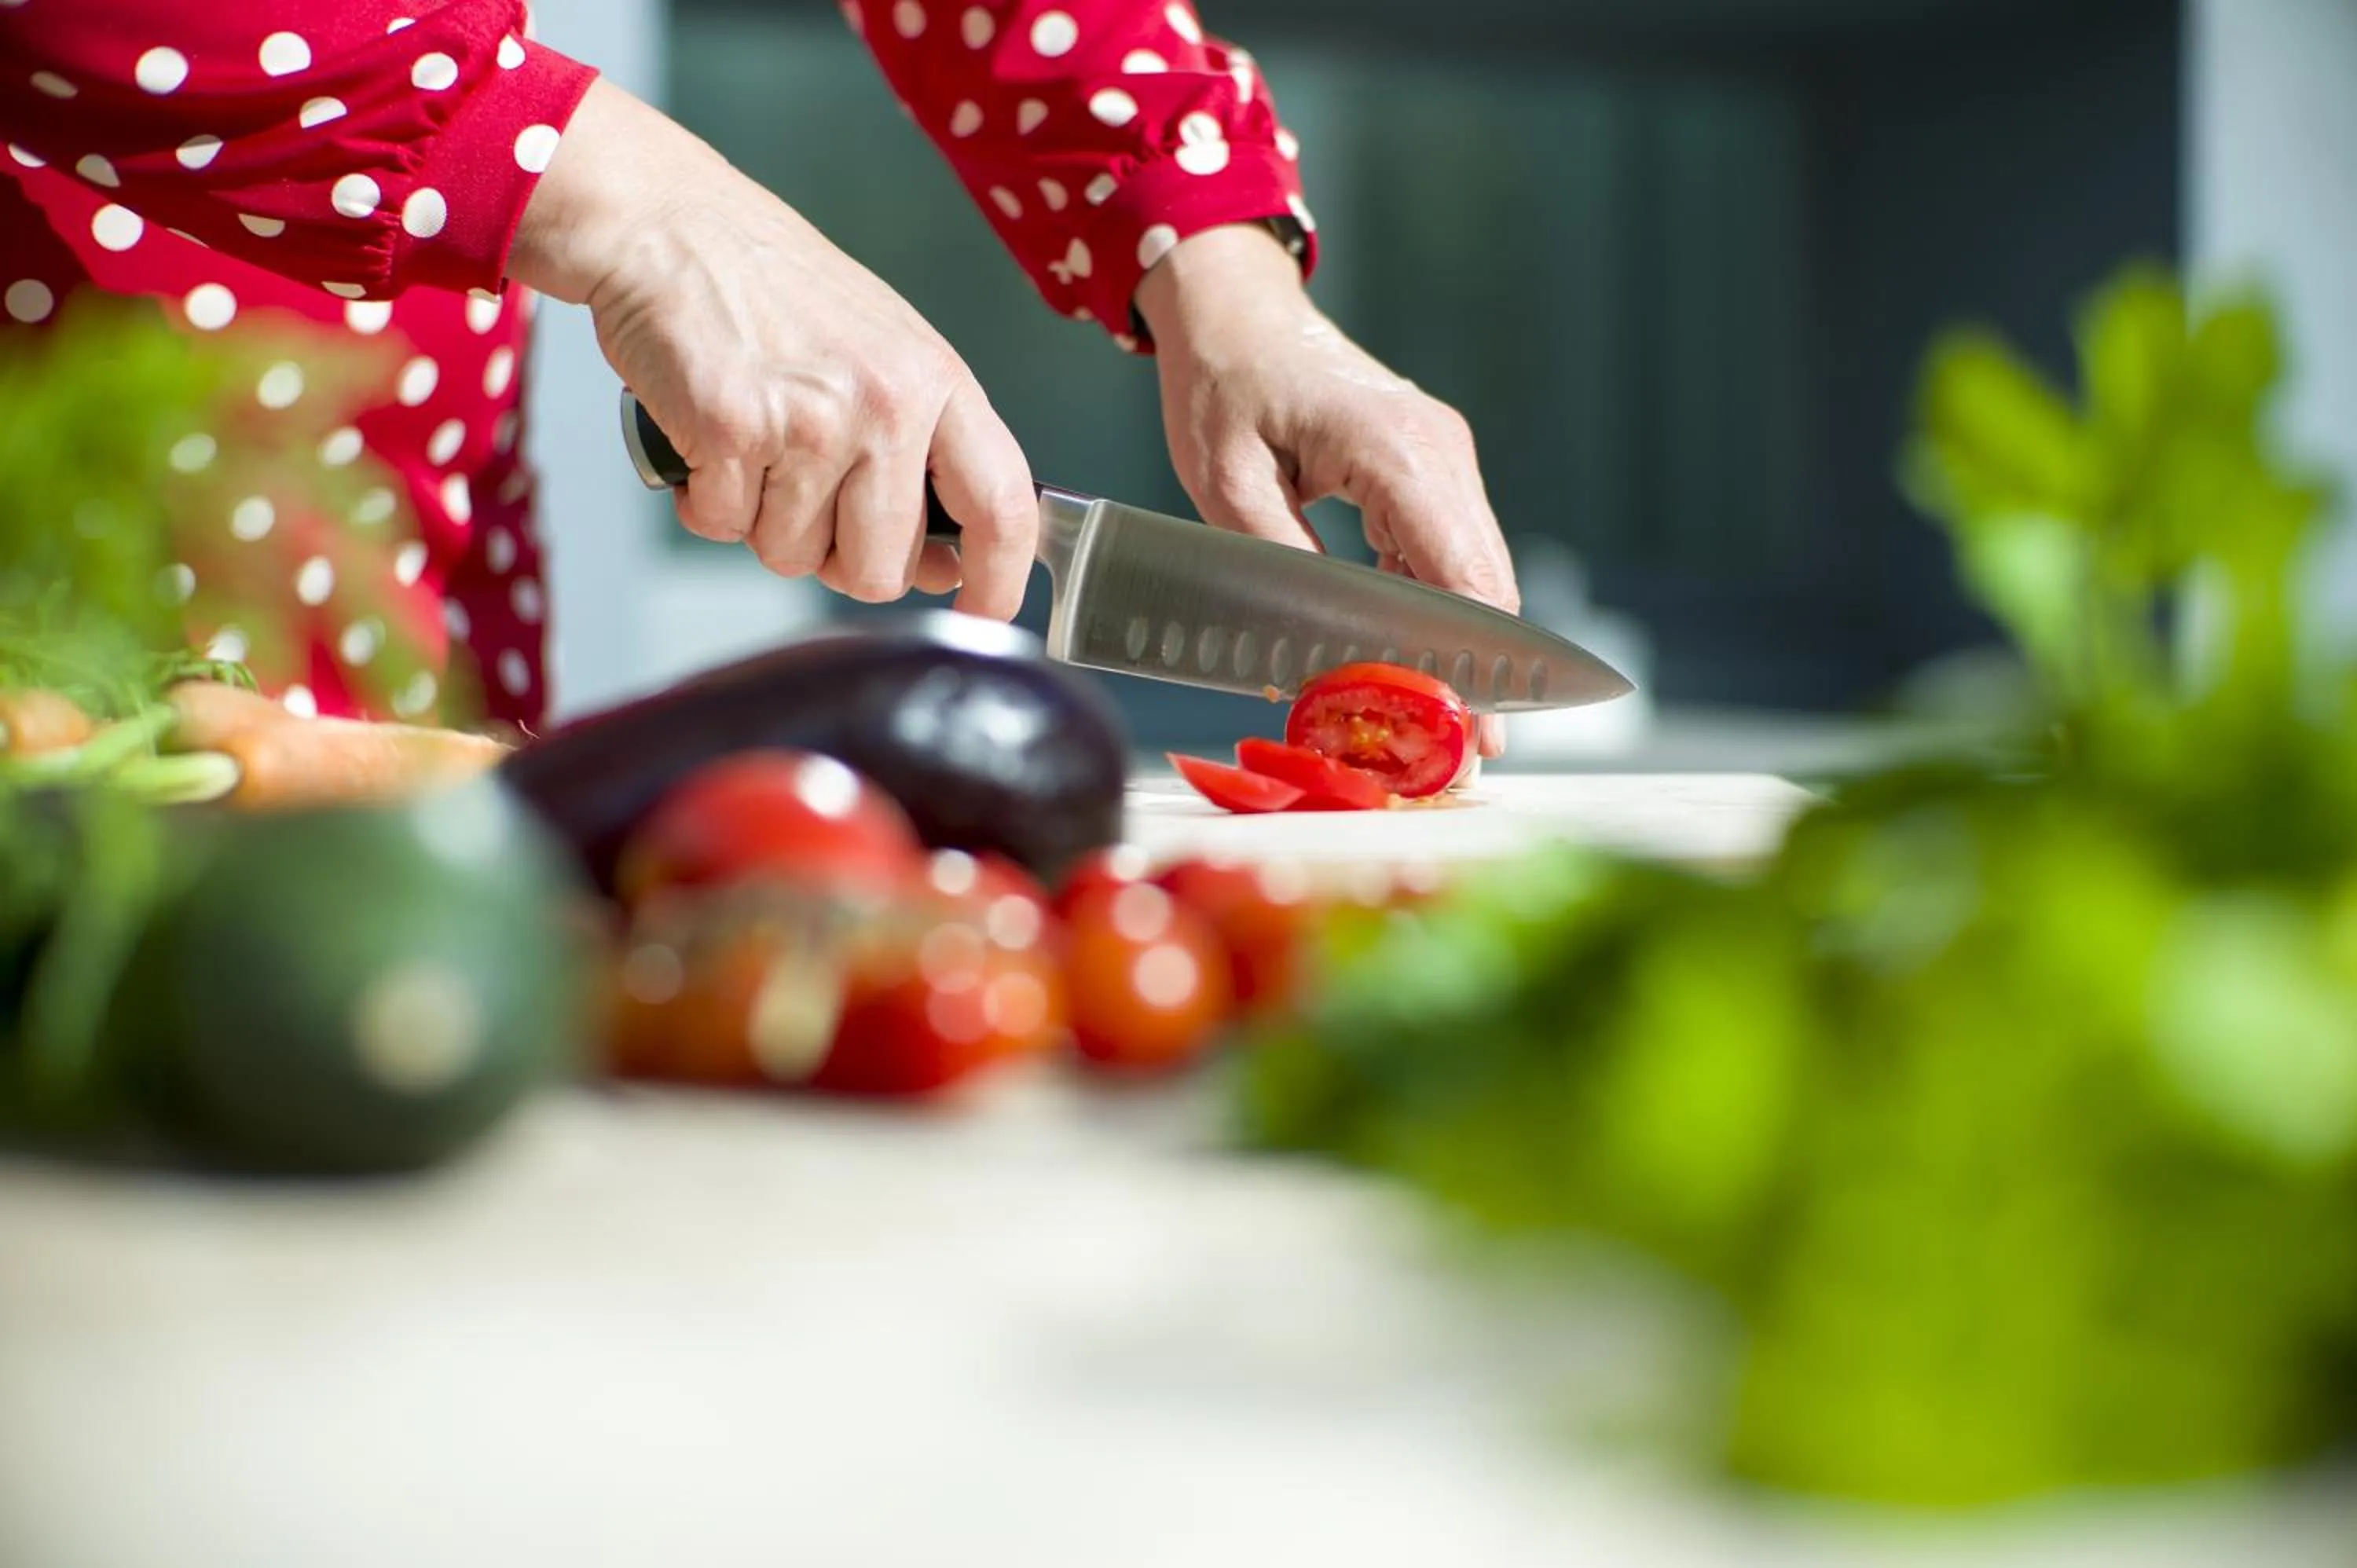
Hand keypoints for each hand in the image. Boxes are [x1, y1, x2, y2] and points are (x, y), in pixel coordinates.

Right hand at [508, 82, 1037, 618]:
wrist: (667, 224)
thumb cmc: (774, 293)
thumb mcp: (883, 352)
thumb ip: (923, 452)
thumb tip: (945, 565)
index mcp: (936, 381)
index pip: (1003, 504)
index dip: (1000, 580)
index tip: (984, 609)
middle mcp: (884, 404)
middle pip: (881, 569)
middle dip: (838, 562)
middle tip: (807, 500)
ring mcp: (809, 421)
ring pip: (792, 557)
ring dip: (761, 523)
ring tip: (753, 446)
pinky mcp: (732, 431)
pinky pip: (724, 528)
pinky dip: (706, 501)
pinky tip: (708, 441)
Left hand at [1135, 225, 1520, 755]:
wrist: (1235, 312)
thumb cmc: (1221, 386)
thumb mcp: (1226, 485)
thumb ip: (1279, 572)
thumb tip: (1321, 662)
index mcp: (1398, 452)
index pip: (1463, 579)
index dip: (1470, 665)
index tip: (1470, 734)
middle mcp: (1441, 453)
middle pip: (1484, 586)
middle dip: (1477, 675)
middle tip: (1462, 759)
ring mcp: (1443, 459)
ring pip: (1473, 575)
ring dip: (1457, 649)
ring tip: (1436, 725)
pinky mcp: (1428, 471)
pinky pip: (1446, 554)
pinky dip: (1433, 613)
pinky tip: (1407, 664)